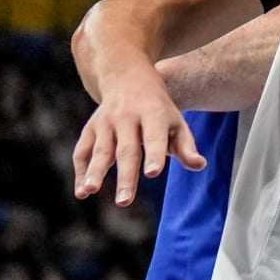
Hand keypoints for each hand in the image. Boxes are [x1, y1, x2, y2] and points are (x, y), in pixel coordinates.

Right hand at [71, 72, 203, 205]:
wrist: (128, 78)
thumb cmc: (159, 109)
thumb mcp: (176, 122)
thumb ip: (186, 146)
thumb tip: (199, 165)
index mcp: (152, 114)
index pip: (154, 137)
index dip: (154, 154)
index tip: (153, 173)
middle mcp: (126, 117)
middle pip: (126, 150)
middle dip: (125, 176)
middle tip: (124, 201)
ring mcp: (106, 122)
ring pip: (100, 150)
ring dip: (95, 172)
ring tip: (89, 192)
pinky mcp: (90, 128)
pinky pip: (83, 151)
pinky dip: (81, 171)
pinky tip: (82, 192)